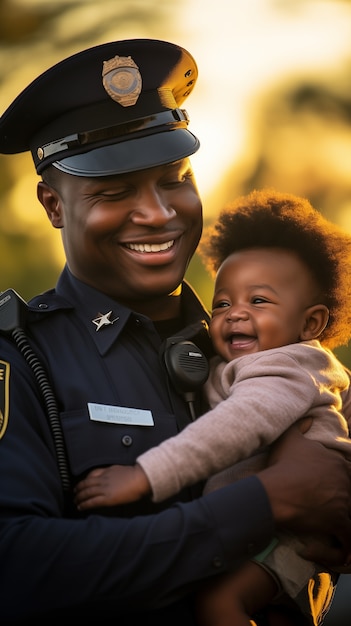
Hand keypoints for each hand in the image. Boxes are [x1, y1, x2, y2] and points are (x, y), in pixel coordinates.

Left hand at [74, 464, 150, 509]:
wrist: (140, 479)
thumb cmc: (135, 475)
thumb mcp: (120, 469)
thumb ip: (111, 473)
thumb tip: (108, 476)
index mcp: (107, 471)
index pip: (91, 475)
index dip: (84, 480)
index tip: (81, 484)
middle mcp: (103, 479)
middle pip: (86, 484)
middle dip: (78, 489)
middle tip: (74, 493)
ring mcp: (104, 489)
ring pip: (87, 493)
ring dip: (79, 497)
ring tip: (76, 501)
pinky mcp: (107, 498)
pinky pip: (92, 502)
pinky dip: (85, 504)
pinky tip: (80, 507)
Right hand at [257, 423, 350, 565]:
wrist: (276, 490)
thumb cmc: (282, 465)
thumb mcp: (289, 439)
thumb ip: (300, 427)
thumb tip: (308, 419)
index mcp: (337, 463)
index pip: (348, 475)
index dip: (339, 486)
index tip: (324, 494)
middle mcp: (345, 482)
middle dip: (343, 506)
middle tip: (325, 513)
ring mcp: (344, 503)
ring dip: (344, 525)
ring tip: (331, 532)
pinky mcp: (338, 523)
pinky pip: (348, 541)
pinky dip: (340, 550)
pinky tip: (323, 549)